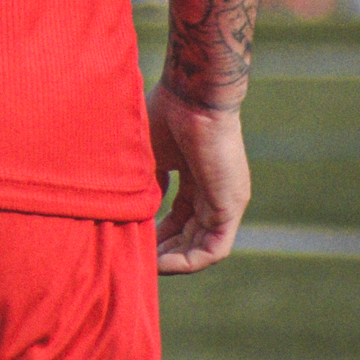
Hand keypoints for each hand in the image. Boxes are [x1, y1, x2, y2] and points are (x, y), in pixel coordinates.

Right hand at [149, 82, 251, 272]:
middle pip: (189, 233)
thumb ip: (143, 182)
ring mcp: (225, 199)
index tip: (131, 236)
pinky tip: (161, 262)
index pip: (179, 214)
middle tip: (136, 258)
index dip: (156, 230)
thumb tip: (129, 210)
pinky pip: (213, 249)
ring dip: (172, 260)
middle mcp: (214, 190)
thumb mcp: (147, 154)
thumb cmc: (166, 111)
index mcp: (196, 174)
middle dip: (162, 249)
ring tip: (144, 265)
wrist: (194, 93)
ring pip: (201, 246)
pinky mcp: (230, 206)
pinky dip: (187, 261)